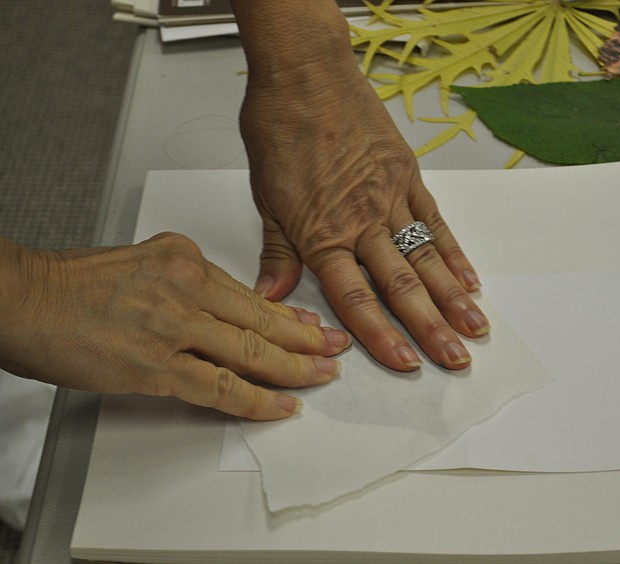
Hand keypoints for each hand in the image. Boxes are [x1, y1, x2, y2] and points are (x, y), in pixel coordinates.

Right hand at [0, 233, 350, 419]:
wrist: (22, 297)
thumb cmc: (71, 284)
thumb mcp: (141, 261)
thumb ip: (184, 281)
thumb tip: (219, 307)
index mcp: (185, 257)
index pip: (251, 294)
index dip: (289, 315)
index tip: (313, 324)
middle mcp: (186, 284)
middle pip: (264, 319)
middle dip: (308, 338)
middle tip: (336, 348)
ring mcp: (173, 325)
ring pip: (252, 351)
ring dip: (295, 368)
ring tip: (322, 376)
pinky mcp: (155, 364)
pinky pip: (220, 387)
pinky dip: (256, 400)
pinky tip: (280, 407)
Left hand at [239, 60, 489, 371]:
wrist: (305, 73)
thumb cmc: (281, 128)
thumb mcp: (266, 197)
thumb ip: (278, 253)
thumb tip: (271, 297)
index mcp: (321, 234)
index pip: (354, 299)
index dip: (381, 336)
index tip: (405, 363)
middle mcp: (361, 222)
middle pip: (401, 286)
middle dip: (430, 328)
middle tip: (456, 361)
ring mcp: (389, 198)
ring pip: (425, 258)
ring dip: (452, 299)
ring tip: (475, 329)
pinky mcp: (407, 175)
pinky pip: (434, 221)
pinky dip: (454, 253)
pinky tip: (469, 280)